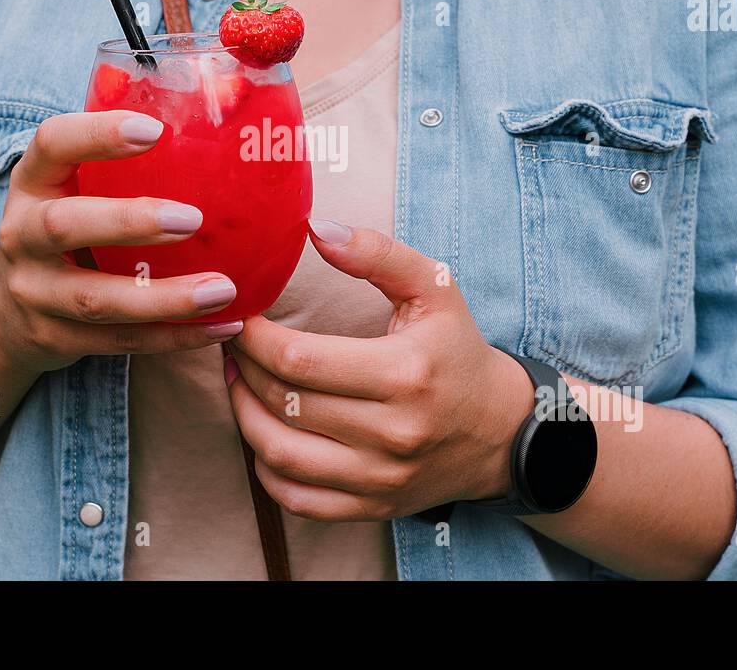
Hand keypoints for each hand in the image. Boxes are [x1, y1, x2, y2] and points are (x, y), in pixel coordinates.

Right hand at [0, 111, 242, 373]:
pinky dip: (174, 337)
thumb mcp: (70, 188)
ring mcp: (34, 293)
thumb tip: (225, 111)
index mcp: (32, 182)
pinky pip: (120, 342)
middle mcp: (21, 235)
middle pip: (64, 226)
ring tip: (223, 289)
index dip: (97, 134)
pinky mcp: (56, 339)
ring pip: (96, 300)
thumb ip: (120, 164)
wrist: (1, 311)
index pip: (51, 144)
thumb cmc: (63, 227)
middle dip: (129, 222)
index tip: (154, 129)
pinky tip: (223, 325)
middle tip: (192, 218)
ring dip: (164, 297)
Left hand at [222, 221, 534, 521]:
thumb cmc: (457, 350)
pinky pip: (298, 500)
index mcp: (404, 373)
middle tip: (233, 342)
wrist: (502, 429)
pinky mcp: (373, 507)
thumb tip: (315, 229)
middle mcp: (393, 433)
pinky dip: (266, 469)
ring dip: (243, 415)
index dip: (253, 336)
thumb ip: (376, 253)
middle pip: (284, 402)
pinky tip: (264, 432)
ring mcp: (381, 477)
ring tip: (239, 381)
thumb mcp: (434, 288)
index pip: (298, 359)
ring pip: (280, 454)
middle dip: (243, 367)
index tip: (243, 316)